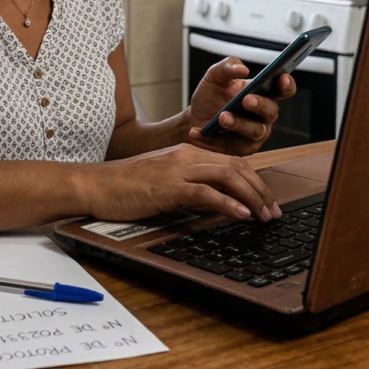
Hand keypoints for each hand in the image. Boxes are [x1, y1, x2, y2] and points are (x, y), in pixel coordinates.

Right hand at [75, 144, 282, 222]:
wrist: (95, 185)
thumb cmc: (125, 187)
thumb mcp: (165, 183)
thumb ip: (191, 188)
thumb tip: (218, 205)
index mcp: (187, 153)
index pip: (232, 162)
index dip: (255, 181)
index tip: (266, 202)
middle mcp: (186, 155)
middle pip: (237, 166)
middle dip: (261, 190)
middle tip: (273, 213)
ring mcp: (178, 169)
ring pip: (228, 176)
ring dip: (252, 197)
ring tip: (263, 216)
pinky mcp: (168, 186)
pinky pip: (206, 192)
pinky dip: (228, 204)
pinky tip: (240, 215)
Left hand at [185, 57, 296, 155]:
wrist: (195, 117)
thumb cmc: (211, 95)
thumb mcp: (215, 76)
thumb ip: (227, 66)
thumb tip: (242, 69)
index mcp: (264, 93)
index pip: (283, 89)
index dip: (287, 84)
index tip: (282, 78)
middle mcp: (265, 115)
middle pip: (271, 111)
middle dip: (259, 105)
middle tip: (246, 99)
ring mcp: (256, 134)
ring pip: (255, 131)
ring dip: (238, 124)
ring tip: (221, 117)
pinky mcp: (243, 149)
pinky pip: (232, 146)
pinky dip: (214, 139)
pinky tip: (198, 132)